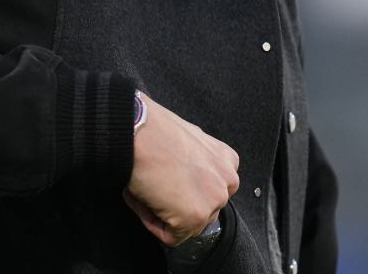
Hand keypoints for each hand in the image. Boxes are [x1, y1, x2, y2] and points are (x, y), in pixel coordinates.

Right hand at [123, 93, 239, 245]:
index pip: (211, 190)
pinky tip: (145, 199)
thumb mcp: (189, 139)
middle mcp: (228, 181)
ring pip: (188, 225)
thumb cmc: (155, 130)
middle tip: (156, 188)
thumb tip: (185, 176)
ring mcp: (213, 201)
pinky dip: (152, 223)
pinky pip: (170, 236)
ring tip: (149, 191)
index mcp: (227, 160)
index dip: (186, 190)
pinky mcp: (195, 217)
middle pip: (202, 210)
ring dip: (165, 214)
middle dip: (178, 204)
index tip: (168, 181)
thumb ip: (198, 161)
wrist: (139, 132)